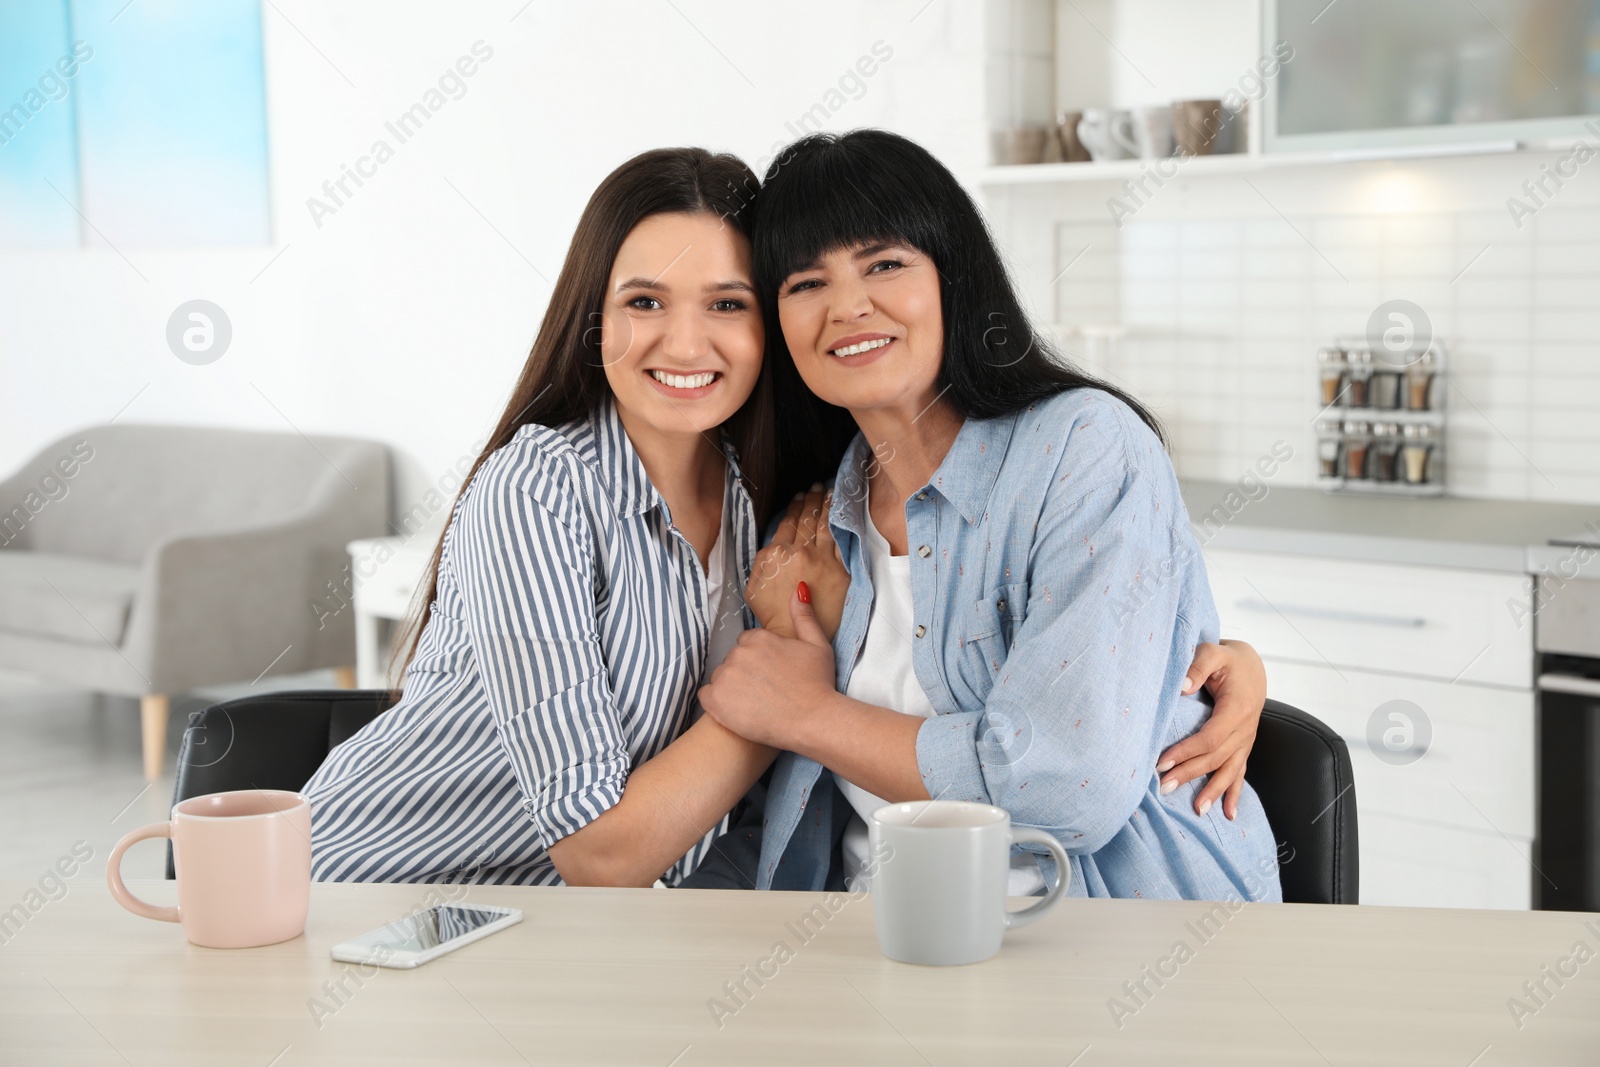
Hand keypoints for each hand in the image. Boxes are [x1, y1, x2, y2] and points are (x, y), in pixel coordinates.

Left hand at [700, 582, 836, 748]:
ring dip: (732, 687)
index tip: (773, 675)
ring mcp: (725, 677)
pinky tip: (737, 710)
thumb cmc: (818, 684)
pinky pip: (706, 695)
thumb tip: (798, 587)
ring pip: (721, 677)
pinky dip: (717, 702)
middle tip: (767, 691)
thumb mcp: (817, 644)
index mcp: (758, 638)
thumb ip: (803, 615)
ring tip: (755, 703)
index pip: (747, 643)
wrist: (813, 721)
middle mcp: (738, 653)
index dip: (760, 660)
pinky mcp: (716, 701)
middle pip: (733, 660)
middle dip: (745, 672)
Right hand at [746, 485, 847, 640]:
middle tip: (817, 486)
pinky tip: (841, 513)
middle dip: (812, 499)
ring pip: (825, 525)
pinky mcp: (839, 569)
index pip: (788, 522)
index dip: (795, 507)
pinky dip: (841, 524)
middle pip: (808, 519)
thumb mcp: (753, 585)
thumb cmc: (771, 614)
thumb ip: (762, 561)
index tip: (800, 496)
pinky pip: (841, 541)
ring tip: (830, 492)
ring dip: (827, 505)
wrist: (795, 635)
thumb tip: (772, 547)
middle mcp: (799, 552)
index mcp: (776, 553)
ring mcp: (821, 559)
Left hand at [1157, 639, 1265, 819]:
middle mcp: (1245, 729)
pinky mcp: (1244, 746)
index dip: (1186, 752)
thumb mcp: (1213, 652)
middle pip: (1216, 758)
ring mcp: (1246, 740)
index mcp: (1237, 709)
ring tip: (1197, 810)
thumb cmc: (1227, 659)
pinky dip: (1234, 794)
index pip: (1209, 738)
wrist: (1252, 666)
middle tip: (1164, 788)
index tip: (1161, 762)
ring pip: (1229, 771)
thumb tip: (1181, 687)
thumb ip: (1198, 666)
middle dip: (1190, 774)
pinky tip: (1228, 814)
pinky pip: (1240, 773)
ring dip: (1213, 791)